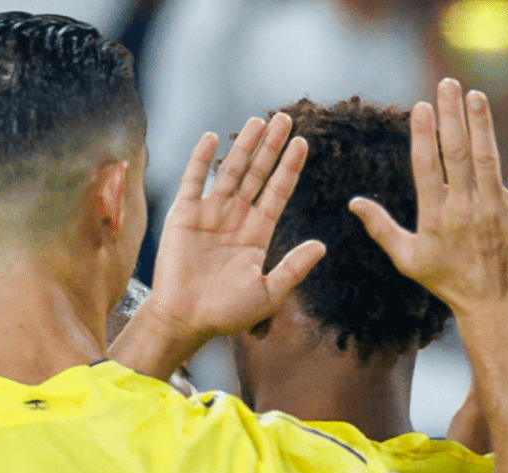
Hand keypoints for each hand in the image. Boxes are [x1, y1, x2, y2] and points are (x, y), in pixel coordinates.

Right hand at [127, 116, 326, 376]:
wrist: (187, 320)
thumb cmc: (228, 313)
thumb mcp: (269, 292)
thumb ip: (294, 267)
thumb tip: (322, 245)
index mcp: (258, 233)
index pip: (278, 192)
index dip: (289, 167)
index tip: (302, 143)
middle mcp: (236, 218)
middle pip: (258, 174)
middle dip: (271, 146)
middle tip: (285, 117)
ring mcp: (210, 213)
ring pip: (231, 171)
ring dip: (244, 145)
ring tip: (258, 120)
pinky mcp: (184, 214)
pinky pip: (194, 180)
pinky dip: (201, 158)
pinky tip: (213, 137)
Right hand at [351, 79, 507, 317]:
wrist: (496, 306)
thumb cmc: (449, 282)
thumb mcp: (409, 260)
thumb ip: (382, 228)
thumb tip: (353, 203)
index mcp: (436, 217)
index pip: (426, 166)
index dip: (423, 134)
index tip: (422, 105)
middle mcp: (466, 209)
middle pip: (456, 153)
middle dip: (452, 115)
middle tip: (448, 84)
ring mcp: (496, 210)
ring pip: (487, 159)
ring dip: (482, 125)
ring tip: (476, 95)